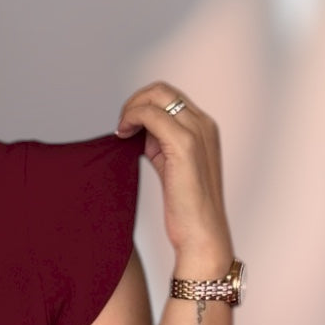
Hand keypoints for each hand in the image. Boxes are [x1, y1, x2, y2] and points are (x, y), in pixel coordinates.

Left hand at [115, 82, 232, 269]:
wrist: (202, 234)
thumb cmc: (186, 209)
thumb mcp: (172, 167)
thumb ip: (160, 146)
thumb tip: (139, 133)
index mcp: (204, 128)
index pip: (170, 97)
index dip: (143, 105)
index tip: (127, 127)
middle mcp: (204, 124)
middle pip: (163, 90)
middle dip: (134, 102)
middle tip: (120, 126)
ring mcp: (197, 132)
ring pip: (157, 96)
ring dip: (131, 108)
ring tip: (120, 131)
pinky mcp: (185, 144)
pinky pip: (151, 115)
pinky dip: (132, 118)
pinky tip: (123, 135)